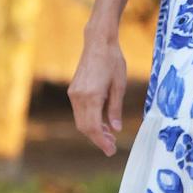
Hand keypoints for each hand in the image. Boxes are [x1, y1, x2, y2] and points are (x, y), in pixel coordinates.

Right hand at [68, 30, 126, 156]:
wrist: (98, 42)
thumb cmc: (113, 61)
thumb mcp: (119, 86)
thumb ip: (115, 109)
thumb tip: (115, 129)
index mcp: (91, 96)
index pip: (93, 127)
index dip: (101, 141)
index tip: (110, 151)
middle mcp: (78, 96)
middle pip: (84, 127)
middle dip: (97, 139)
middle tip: (111, 147)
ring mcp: (73, 93)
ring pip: (80, 120)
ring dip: (93, 131)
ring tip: (109, 136)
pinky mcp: (73, 90)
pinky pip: (80, 111)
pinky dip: (89, 120)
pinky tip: (102, 123)